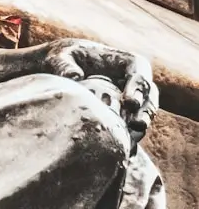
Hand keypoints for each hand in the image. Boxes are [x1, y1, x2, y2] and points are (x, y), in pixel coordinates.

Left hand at [42, 38, 157, 143]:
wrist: (58, 72)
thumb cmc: (62, 58)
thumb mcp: (60, 57)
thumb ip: (65, 64)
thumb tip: (74, 77)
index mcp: (126, 62)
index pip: (139, 72)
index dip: (138, 87)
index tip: (130, 102)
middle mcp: (134, 82)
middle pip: (149, 96)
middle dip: (146, 111)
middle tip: (137, 125)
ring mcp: (132, 100)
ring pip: (144, 115)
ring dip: (140, 128)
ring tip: (132, 141)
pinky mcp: (124, 116)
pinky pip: (133, 129)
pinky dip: (130, 139)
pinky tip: (125, 151)